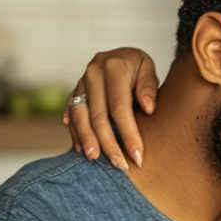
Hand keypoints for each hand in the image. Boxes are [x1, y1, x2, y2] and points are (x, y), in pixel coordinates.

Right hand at [63, 48, 159, 170]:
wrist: (120, 55)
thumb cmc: (138, 67)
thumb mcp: (148, 68)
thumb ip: (148, 87)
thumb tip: (148, 108)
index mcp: (114, 66)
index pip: (120, 108)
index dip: (128, 134)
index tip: (138, 157)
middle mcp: (93, 72)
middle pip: (99, 116)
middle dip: (109, 144)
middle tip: (119, 165)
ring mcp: (81, 82)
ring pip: (80, 116)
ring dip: (86, 140)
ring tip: (94, 159)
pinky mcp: (74, 91)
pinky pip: (71, 114)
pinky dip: (75, 132)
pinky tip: (80, 149)